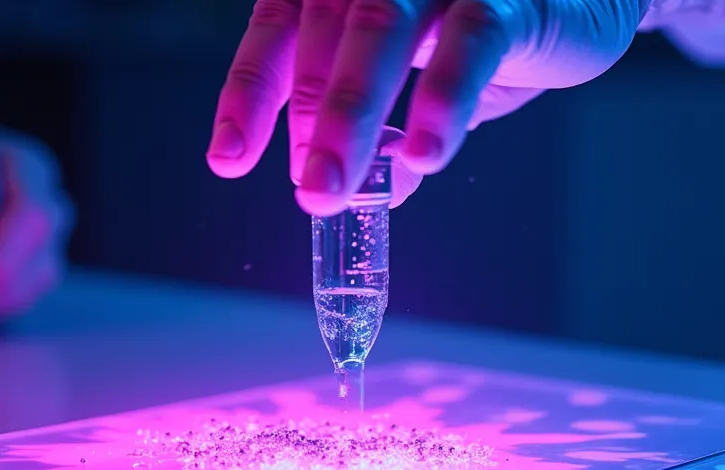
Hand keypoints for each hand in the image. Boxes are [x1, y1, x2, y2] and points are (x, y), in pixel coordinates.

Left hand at [207, 0, 647, 215]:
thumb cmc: (495, 19)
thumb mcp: (426, 76)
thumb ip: (389, 127)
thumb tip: (366, 194)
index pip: (278, 32)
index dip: (247, 95)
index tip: (229, 159)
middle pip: (323, 37)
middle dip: (307, 122)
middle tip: (305, 192)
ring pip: (380, 34)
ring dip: (350, 118)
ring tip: (333, 188)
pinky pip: (469, 42)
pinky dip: (441, 101)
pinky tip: (425, 154)